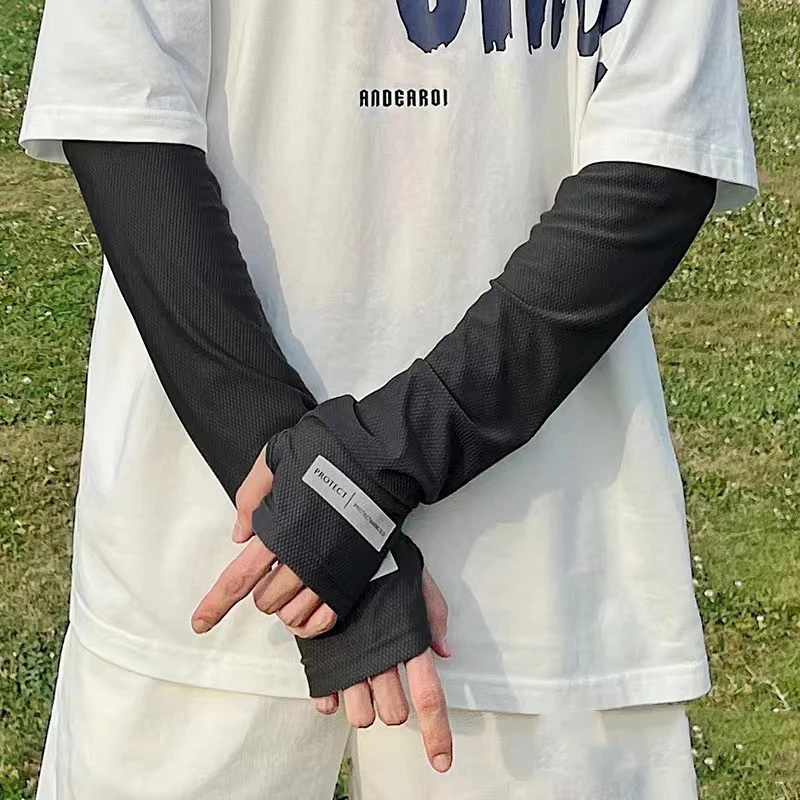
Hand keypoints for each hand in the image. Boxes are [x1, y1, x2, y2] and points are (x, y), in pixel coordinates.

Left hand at [191, 447, 336, 637]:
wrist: (377, 458)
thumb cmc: (329, 452)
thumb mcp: (274, 458)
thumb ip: (251, 495)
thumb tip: (240, 532)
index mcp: (279, 531)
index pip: (239, 578)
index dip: (216, 604)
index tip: (200, 622)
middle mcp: (302, 558)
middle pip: (266, 600)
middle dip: (261, 589)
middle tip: (270, 568)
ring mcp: (329, 571)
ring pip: (293, 614)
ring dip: (284, 604)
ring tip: (290, 583)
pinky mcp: (352, 576)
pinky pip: (326, 619)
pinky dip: (311, 622)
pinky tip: (307, 611)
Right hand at [312, 568, 452, 772]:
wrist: (340, 539)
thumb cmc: (383, 560)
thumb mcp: (417, 580)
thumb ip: (434, 615)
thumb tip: (445, 650)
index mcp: (407, 639)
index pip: (428, 695)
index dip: (437, 732)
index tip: (441, 761)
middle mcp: (379, 656)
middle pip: (393, 712)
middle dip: (394, 707)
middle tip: (388, 681)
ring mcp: (348, 659)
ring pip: (361, 714)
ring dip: (365, 705)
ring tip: (363, 677)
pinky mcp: (321, 657)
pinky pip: (326, 698)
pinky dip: (332, 696)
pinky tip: (337, 675)